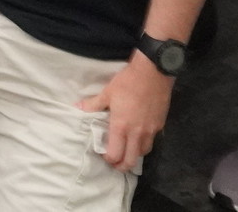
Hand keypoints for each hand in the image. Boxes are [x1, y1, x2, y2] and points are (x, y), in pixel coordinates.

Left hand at [76, 53, 172, 172]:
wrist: (153, 72)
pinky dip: (144, 142)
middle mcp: (137, 133)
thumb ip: (93, 104)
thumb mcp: (107, 92)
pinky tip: (139, 135)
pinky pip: (152, 140)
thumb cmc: (128, 82)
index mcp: (121, 127)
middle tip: (116, 162)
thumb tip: (77, 107)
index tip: (103, 154)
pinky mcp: (160, 125)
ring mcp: (150, 130)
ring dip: (134, 154)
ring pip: (143, 152)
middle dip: (122, 166)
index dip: (108, 159)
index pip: (115, 155)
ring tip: (127, 149)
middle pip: (131, 161)